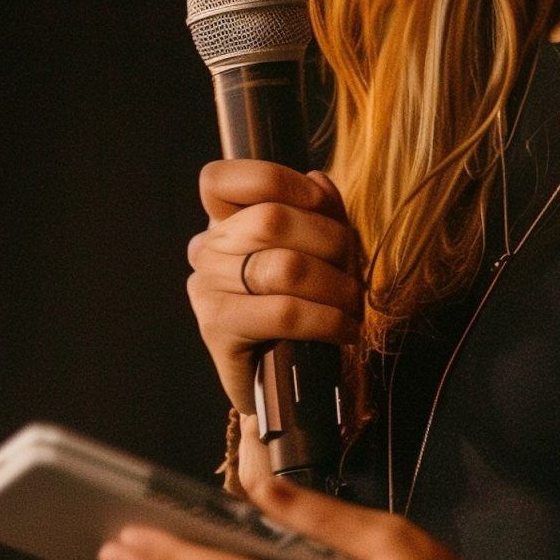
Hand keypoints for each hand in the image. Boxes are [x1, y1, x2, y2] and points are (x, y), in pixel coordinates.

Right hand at [188, 161, 364, 412]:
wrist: (286, 379)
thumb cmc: (305, 301)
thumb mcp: (318, 246)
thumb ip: (319, 210)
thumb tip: (318, 183)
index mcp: (223, 221)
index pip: (220, 180)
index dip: (275, 180)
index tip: (317, 201)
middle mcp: (206, 250)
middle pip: (270, 219)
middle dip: (330, 241)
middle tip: (353, 268)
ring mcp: (206, 289)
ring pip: (283, 267)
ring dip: (336, 285)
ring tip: (353, 302)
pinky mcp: (216, 330)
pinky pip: (284, 314)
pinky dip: (326, 320)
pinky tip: (345, 329)